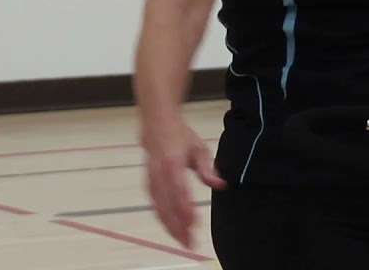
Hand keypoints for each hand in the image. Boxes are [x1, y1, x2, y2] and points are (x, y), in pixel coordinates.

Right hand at [144, 120, 226, 248]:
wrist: (157, 127)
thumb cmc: (181, 137)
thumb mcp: (199, 148)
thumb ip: (208, 169)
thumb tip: (220, 185)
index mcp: (172, 162)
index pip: (178, 189)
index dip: (185, 208)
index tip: (194, 223)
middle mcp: (159, 173)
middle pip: (167, 204)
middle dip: (178, 225)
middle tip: (191, 241)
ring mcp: (151, 179)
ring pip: (159, 208)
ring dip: (170, 226)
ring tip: (183, 241)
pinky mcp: (148, 185)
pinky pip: (155, 206)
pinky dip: (164, 220)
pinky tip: (173, 230)